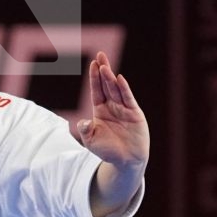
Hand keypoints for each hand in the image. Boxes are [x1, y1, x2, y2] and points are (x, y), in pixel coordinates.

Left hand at [74, 50, 148, 172]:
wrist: (126, 161)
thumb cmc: (107, 151)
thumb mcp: (91, 141)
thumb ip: (85, 130)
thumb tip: (82, 122)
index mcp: (100, 110)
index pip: (96, 90)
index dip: (94, 78)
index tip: (92, 64)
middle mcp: (112, 107)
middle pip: (106, 85)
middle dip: (103, 70)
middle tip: (100, 55)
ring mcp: (124, 109)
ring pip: (116, 90)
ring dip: (110, 78)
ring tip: (105, 66)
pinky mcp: (134, 114)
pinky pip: (128, 99)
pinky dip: (124, 89)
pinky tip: (119, 79)